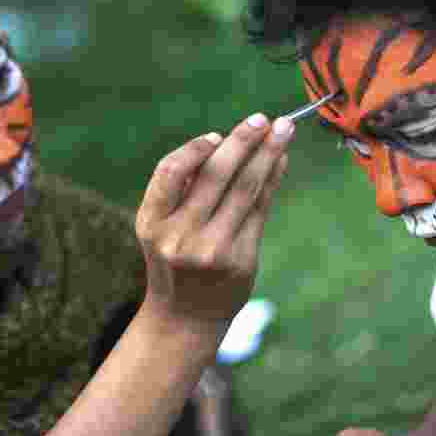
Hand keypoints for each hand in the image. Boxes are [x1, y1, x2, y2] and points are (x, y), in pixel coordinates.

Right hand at [135, 114, 291, 327]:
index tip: (217, 134)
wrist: (185, 317)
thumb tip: (228, 140)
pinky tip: (279, 162)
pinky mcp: (241, 260)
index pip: (170, 172)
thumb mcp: (162, 227)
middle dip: (243, 141)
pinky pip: (260, 210)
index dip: (195, 148)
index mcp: (152, 223)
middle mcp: (179, 237)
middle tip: (262, 118)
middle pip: (215, 175)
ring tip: (284, 130)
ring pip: (245, 189)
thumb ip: (185, 188)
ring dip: (268, 154)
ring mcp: (212, 250)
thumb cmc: (174, 260)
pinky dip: (271, 181)